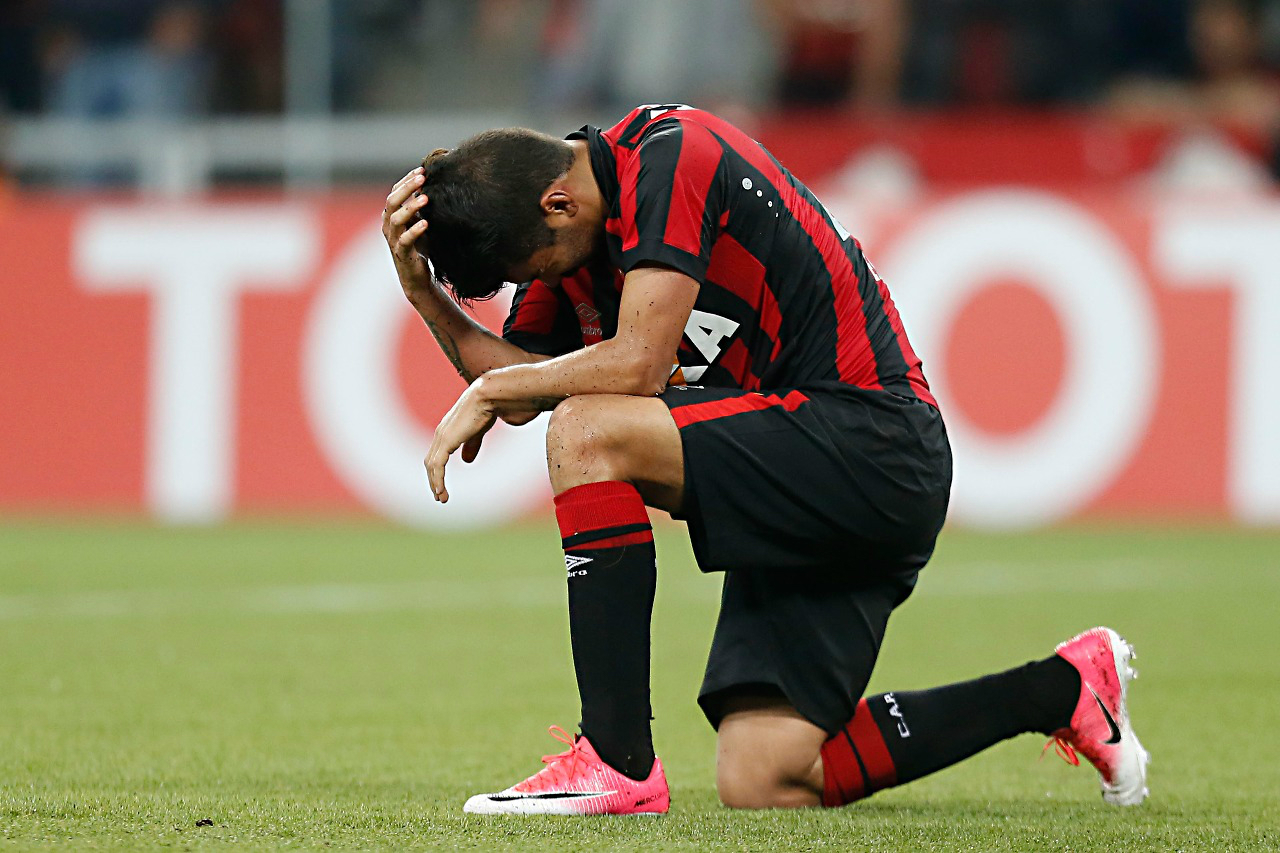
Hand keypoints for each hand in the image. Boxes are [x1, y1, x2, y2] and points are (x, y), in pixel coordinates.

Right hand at [382, 167, 431, 300]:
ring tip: (426, 198)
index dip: (406, 180)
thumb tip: (436, 185)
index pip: (395, 192)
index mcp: (391, 215)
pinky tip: (426, 223)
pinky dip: (415, 230)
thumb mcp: (420, 223)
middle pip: (392, 201)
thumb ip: (422, 207)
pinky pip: (405, 239)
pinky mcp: (401, 254)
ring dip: (411, 206)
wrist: (417, 278)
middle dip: (407, 187)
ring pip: (396, 218)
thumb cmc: (420, 248)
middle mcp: (388, 225)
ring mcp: (393, 239)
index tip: (422, 169)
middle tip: (422, 177)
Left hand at [424, 381, 497, 502]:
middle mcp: (441, 433)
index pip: (437, 454)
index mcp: (448, 430)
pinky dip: (438, 480)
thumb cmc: (487, 408)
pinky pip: (438, 465)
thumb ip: (471, 445)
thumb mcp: (478, 431)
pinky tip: (441, 492)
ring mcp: (442, 437)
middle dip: (434, 480)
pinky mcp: (447, 441)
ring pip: (432, 465)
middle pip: (431, 461)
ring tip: (441, 498)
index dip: (438, 471)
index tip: (442, 486)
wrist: (489, 396)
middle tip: (439, 496)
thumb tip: (466, 461)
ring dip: (435, 483)